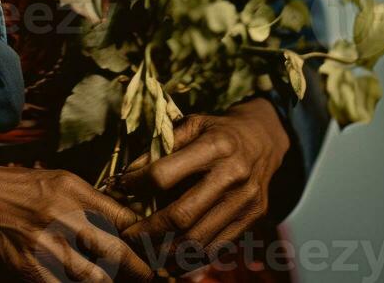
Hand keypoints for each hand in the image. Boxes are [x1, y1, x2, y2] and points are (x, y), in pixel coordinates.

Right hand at [0, 156, 155, 281]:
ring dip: (107, 280)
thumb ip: (93, 201)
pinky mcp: (30, 268)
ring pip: (95, 277)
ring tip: (112, 277)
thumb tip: (129, 224)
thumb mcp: (61, 180)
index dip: (146, 238)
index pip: (123, 217)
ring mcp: (46, 244)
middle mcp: (63, 215)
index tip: (158, 250)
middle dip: (139, 269)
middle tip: (150, 276)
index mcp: (74, 189)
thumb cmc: (23, 186)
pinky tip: (79, 278)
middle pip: (116, 251)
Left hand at [117, 98, 289, 272]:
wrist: (262, 140)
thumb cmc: (217, 131)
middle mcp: (232, 175)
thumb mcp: (190, 125)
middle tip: (127, 235)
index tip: (121, 188)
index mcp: (214, 146)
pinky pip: (217, 249)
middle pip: (182, 215)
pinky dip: (191, 260)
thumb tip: (126, 176)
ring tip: (145, 252)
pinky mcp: (252, 219)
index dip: (137, 184)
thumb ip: (160, 148)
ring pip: (198, 240)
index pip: (164, 174)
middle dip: (148, 230)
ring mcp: (244, 201)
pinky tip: (171, 259)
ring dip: (166, 251)